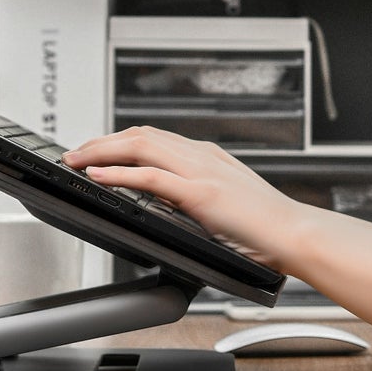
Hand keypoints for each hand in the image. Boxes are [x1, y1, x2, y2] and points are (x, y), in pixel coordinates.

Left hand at [62, 126, 303, 269]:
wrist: (297, 235)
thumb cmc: (268, 229)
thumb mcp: (230, 203)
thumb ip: (202, 197)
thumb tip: (173, 206)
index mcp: (209, 158)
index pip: (155, 138)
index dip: (120, 140)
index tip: (97, 150)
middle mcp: (202, 157)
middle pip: (141, 135)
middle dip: (101, 141)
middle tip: (74, 152)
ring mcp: (202, 172)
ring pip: (140, 146)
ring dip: (101, 150)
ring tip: (76, 158)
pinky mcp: (201, 194)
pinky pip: (150, 177)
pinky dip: (119, 173)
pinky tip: (98, 175)